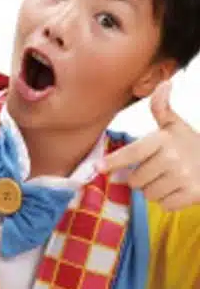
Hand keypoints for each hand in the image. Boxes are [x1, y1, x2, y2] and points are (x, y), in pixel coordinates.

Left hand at [98, 80, 199, 210]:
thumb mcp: (176, 126)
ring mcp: (182, 177)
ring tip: (170, 178)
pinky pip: (164, 204)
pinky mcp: (192, 194)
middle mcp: (171, 158)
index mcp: (163, 140)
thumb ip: (161, 109)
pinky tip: (179, 188)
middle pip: (135, 180)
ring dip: (155, 190)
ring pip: (148, 194)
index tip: (98, 167)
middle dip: (142, 179)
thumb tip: (164, 83)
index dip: (113, 161)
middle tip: (158, 170)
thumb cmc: (190, 145)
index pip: (131, 153)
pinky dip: (169, 200)